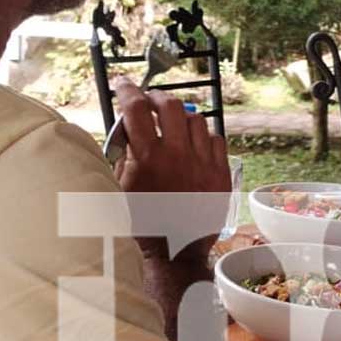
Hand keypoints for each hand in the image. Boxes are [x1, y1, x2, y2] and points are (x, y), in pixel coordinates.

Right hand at [111, 78, 229, 259]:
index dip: (127, 90)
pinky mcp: (221, 175)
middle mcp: (179, 155)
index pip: (136, 108)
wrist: (174, 255)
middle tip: (150, 102)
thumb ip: (122, 155)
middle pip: (171, 105)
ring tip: (172, 125)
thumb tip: (124, 130)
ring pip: (197, 120)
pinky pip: (216, 140)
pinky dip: (203, 137)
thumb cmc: (142, 225)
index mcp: (149, 158)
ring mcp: (204, 164)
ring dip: (181, 118)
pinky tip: (194, 144)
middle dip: (157, 98)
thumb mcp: (120, 188)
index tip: (123, 85)